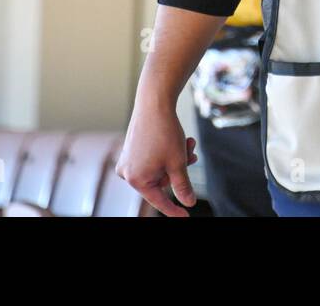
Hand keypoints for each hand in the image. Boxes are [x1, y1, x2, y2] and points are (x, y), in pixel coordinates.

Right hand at [116, 99, 199, 216]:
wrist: (154, 102)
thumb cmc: (164, 132)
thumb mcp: (178, 163)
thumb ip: (182, 186)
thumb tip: (188, 202)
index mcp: (136, 179)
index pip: (159, 201)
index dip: (174, 210)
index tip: (185, 217)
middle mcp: (127, 172)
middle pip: (162, 181)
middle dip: (180, 169)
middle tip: (192, 155)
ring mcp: (128, 161)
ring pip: (160, 169)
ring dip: (177, 159)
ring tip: (187, 143)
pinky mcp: (131, 150)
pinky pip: (153, 159)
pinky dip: (168, 153)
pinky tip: (179, 140)